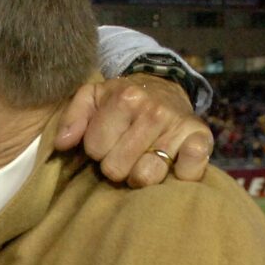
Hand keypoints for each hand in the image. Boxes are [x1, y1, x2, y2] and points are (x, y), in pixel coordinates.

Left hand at [55, 74, 213, 186]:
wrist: (163, 87)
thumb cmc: (120, 100)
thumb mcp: (91, 97)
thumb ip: (71, 117)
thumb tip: (63, 143)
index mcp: (125, 99)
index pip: (95, 149)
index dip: (96, 148)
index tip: (106, 140)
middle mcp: (154, 112)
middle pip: (117, 168)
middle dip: (115, 163)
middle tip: (123, 151)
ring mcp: (179, 127)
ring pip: (146, 176)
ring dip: (140, 174)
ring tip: (141, 159)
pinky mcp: (202, 140)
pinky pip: (189, 172)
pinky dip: (180, 175)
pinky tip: (171, 165)